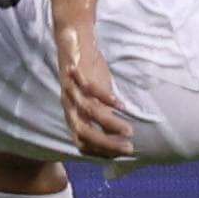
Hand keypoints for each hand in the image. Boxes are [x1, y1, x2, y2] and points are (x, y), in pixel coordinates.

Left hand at [54, 22, 133, 158]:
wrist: (73, 41)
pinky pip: (92, 90)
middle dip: (106, 144)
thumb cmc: (87, 76)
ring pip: (90, 113)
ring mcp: (71, 90)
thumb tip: (117, 136)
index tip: (118, 156)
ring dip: (110, 124)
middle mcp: (69, 106)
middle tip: (128, 148)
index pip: (80, 142)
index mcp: (72, 114)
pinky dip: (107, 99)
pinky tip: (122, 105)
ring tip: (129, 131)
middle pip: (83, 132)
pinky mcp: (77, 74)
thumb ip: (101, 118)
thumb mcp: (92, 101)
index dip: (98, 152)